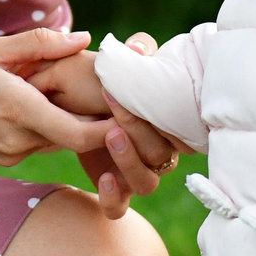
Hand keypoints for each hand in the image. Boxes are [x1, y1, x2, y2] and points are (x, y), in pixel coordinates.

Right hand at [0, 29, 112, 165]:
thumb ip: (38, 44)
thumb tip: (83, 38)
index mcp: (17, 109)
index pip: (83, 134)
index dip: (114, 126)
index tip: (129, 104)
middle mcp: (17, 140)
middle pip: (78, 138)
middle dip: (100, 119)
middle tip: (118, 92)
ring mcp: (9, 154)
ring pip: (58, 139)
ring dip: (73, 119)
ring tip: (84, 89)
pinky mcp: (1, 158)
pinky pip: (38, 142)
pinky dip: (50, 124)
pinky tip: (47, 100)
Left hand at [23, 37, 179, 215]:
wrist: (77, 107)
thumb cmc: (110, 82)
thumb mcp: (125, 63)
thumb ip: (138, 52)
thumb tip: (138, 47)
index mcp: (167, 126)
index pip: (178, 128)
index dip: (162, 115)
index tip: (136, 92)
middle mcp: (157, 154)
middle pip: (160, 154)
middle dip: (140, 130)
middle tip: (114, 105)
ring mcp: (136, 175)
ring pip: (146, 183)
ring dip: (130, 160)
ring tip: (109, 136)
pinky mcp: (114, 190)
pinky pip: (118, 208)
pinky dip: (113, 199)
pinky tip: (103, 179)